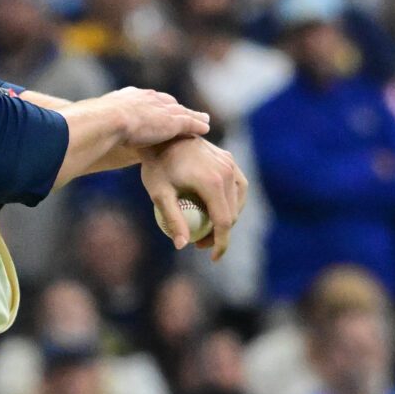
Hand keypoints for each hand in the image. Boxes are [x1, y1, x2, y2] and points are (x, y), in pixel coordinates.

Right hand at [106, 87, 211, 149]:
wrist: (107, 121)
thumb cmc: (96, 126)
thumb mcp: (99, 125)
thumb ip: (105, 130)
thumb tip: (98, 143)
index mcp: (129, 97)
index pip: (146, 100)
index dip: (153, 106)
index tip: (158, 110)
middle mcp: (148, 99)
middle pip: (167, 103)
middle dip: (175, 108)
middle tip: (183, 113)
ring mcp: (161, 110)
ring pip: (181, 112)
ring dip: (192, 115)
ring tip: (202, 120)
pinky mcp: (172, 122)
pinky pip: (189, 123)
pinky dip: (197, 125)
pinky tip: (205, 128)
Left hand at [138, 137, 247, 257]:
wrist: (163, 136)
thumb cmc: (156, 166)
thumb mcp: (159, 195)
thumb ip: (173, 220)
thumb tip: (182, 245)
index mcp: (213, 183)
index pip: (224, 221)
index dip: (221, 243)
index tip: (212, 257)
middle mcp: (227, 172)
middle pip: (232, 213)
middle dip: (221, 234)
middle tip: (200, 244)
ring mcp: (231, 164)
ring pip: (238, 201)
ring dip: (227, 218)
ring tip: (207, 230)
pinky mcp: (229, 159)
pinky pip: (237, 186)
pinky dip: (230, 201)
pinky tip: (215, 210)